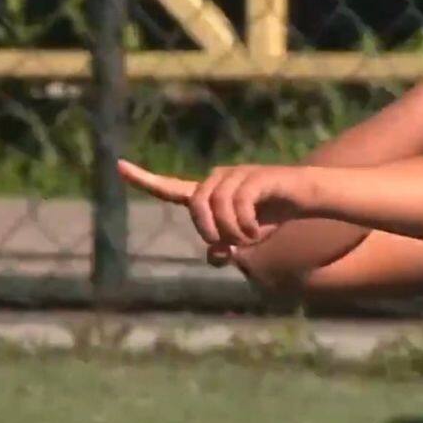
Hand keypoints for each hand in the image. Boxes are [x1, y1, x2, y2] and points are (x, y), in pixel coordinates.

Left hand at [117, 160, 311, 258]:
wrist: (304, 197)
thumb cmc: (270, 217)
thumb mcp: (244, 239)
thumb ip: (225, 248)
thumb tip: (213, 256)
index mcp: (208, 193)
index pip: (171, 188)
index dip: (145, 180)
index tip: (119, 166)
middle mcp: (217, 179)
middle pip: (196, 206)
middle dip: (211, 231)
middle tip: (234, 245)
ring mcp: (236, 175)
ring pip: (217, 207)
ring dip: (233, 231)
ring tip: (250, 238)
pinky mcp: (256, 176)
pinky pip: (239, 204)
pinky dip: (247, 226)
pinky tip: (258, 231)